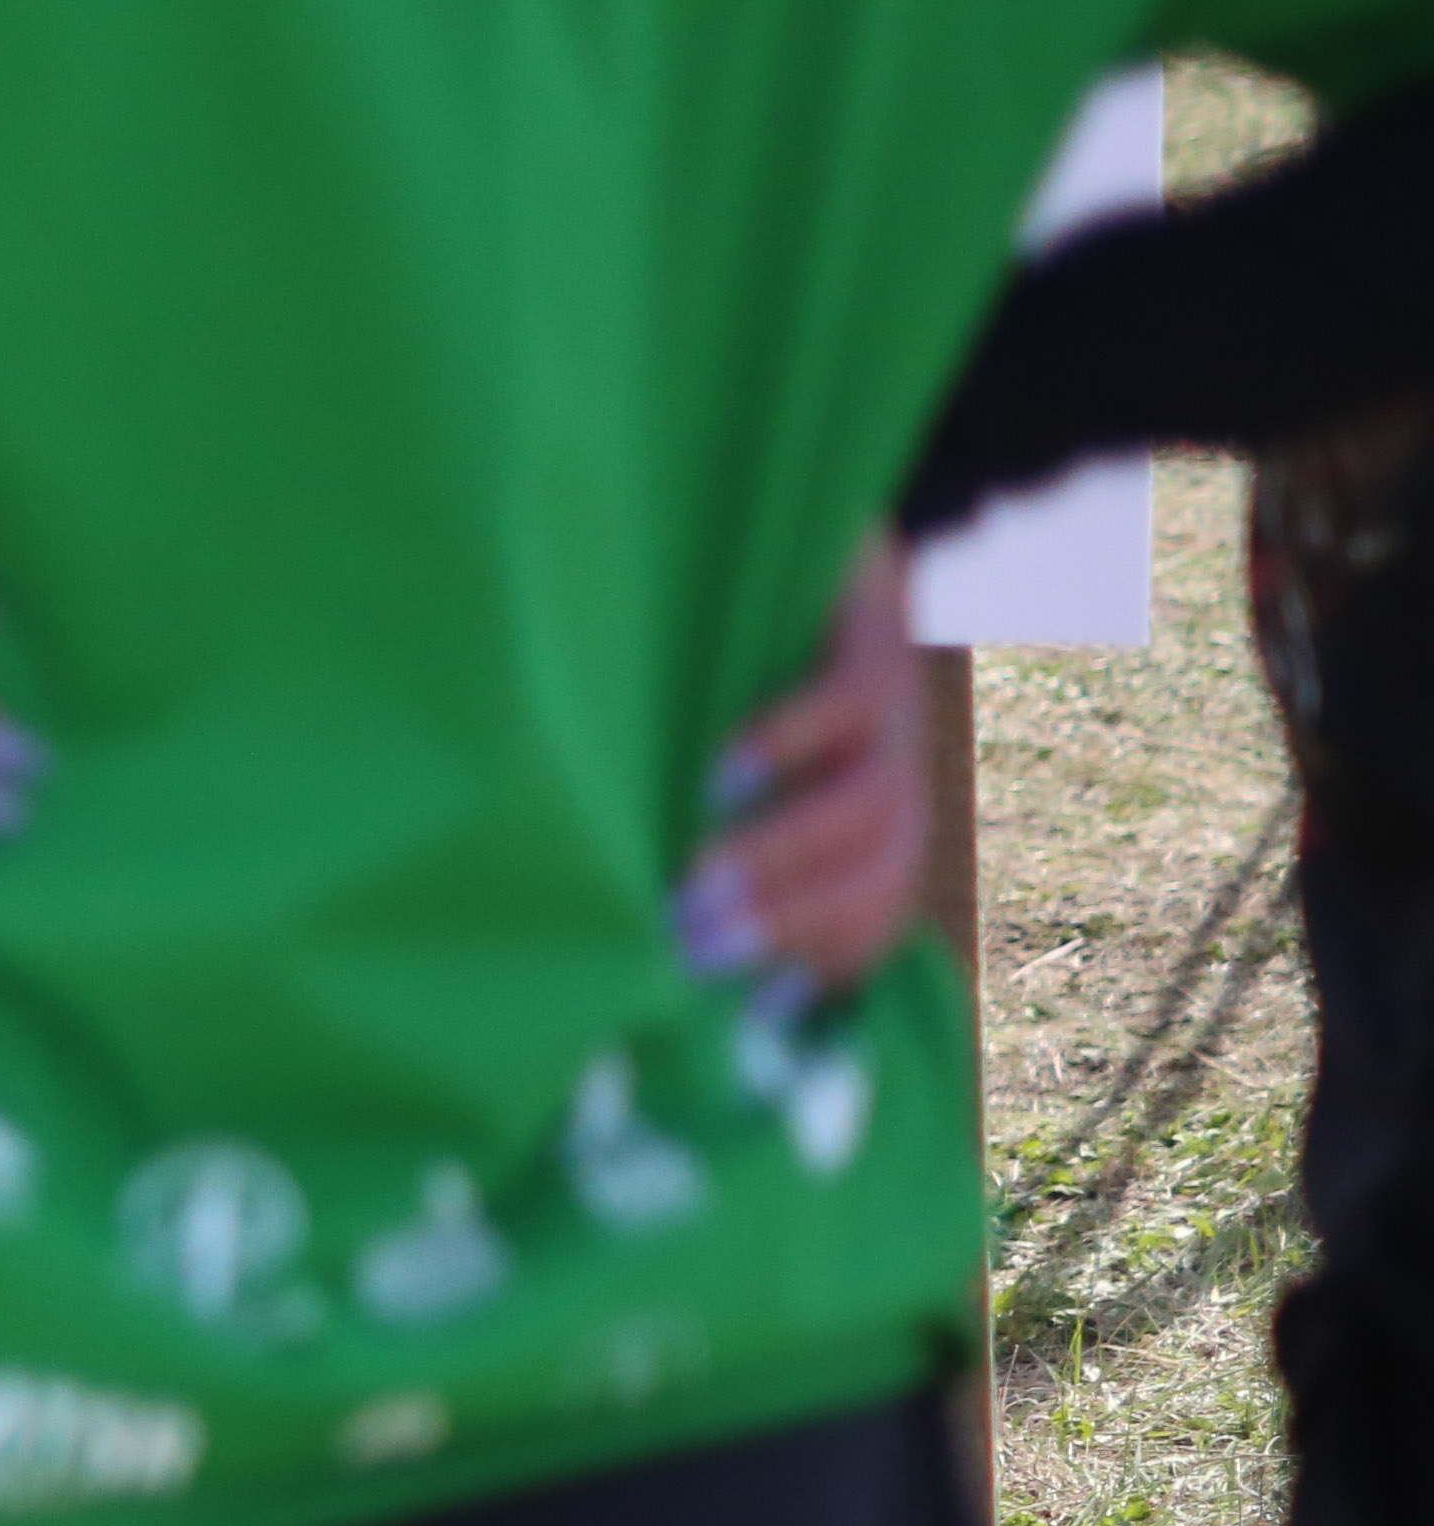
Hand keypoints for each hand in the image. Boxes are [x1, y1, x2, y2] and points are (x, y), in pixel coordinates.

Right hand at [685, 538, 926, 993]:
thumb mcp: (723, 764)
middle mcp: (891, 772)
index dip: (811, 968)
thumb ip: (695, 834)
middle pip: (878, 878)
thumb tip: (634, 930)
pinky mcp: (874, 637)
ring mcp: (893, 709)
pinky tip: (719, 772)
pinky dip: (786, 744)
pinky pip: (849, 705)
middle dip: (787, 924)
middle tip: (689, 948)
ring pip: (868, 807)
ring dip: (783, 854)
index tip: (731, 1010)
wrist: (806, 515)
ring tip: (696, 879)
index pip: (866, 920)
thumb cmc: (742, 661)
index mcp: (868, 819)